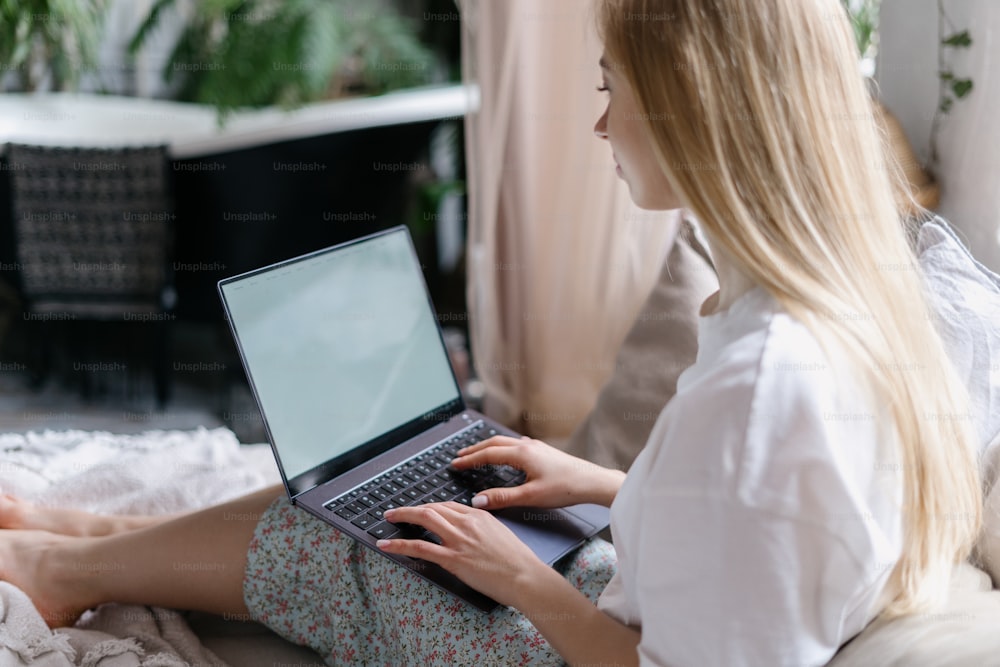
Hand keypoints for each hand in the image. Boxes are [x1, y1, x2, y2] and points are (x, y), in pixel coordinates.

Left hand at [376, 501, 547, 607]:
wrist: (526, 576)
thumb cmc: (518, 562)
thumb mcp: (501, 535)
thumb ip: (483, 530)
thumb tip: (471, 535)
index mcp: (480, 516)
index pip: (448, 505)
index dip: (430, 507)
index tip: (420, 511)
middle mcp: (467, 523)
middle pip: (433, 508)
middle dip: (411, 508)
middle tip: (396, 511)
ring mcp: (459, 539)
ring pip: (424, 519)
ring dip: (402, 516)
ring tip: (389, 518)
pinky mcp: (453, 558)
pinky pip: (420, 547)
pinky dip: (400, 545)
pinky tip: (387, 545)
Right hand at [450, 436, 624, 509]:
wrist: (592, 482)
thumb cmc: (565, 488)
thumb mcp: (530, 497)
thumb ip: (502, 498)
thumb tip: (478, 500)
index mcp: (521, 454)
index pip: (487, 453)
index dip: (469, 459)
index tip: (454, 463)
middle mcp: (527, 446)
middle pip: (493, 443)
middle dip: (474, 449)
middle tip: (459, 455)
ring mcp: (536, 447)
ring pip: (505, 442)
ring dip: (488, 447)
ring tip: (476, 453)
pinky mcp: (543, 452)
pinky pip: (516, 445)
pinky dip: (503, 448)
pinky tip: (506, 453)